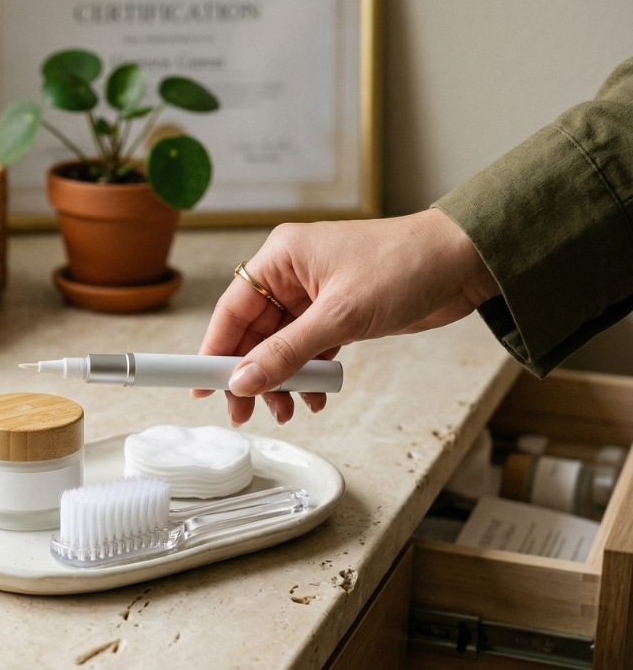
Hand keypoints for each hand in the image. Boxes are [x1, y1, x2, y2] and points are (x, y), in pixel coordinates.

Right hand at [195, 209, 500, 425]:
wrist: (466, 260)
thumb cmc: (406, 265)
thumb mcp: (340, 316)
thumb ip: (288, 353)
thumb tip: (245, 381)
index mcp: (281, 257)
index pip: (232, 310)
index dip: (213, 350)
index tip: (202, 385)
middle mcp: (292, 273)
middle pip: (253, 332)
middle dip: (252, 374)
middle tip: (247, 412)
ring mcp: (316, 293)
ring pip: (281, 344)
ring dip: (284, 379)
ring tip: (291, 410)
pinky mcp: (339, 311)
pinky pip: (309, 348)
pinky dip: (310, 373)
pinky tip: (316, 395)